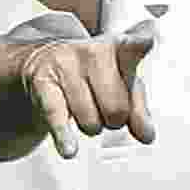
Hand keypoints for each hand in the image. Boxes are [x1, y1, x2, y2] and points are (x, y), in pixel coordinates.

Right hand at [21, 20, 155, 157]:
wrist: (42, 64)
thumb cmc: (92, 75)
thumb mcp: (121, 85)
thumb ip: (138, 109)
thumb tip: (147, 135)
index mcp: (116, 48)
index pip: (131, 48)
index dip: (139, 44)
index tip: (147, 40)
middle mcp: (92, 51)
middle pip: (117, 108)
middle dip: (114, 119)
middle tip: (106, 109)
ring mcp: (65, 64)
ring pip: (90, 120)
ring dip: (90, 125)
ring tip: (84, 109)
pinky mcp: (42, 81)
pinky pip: (57, 115)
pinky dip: (64, 136)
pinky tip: (70, 149)